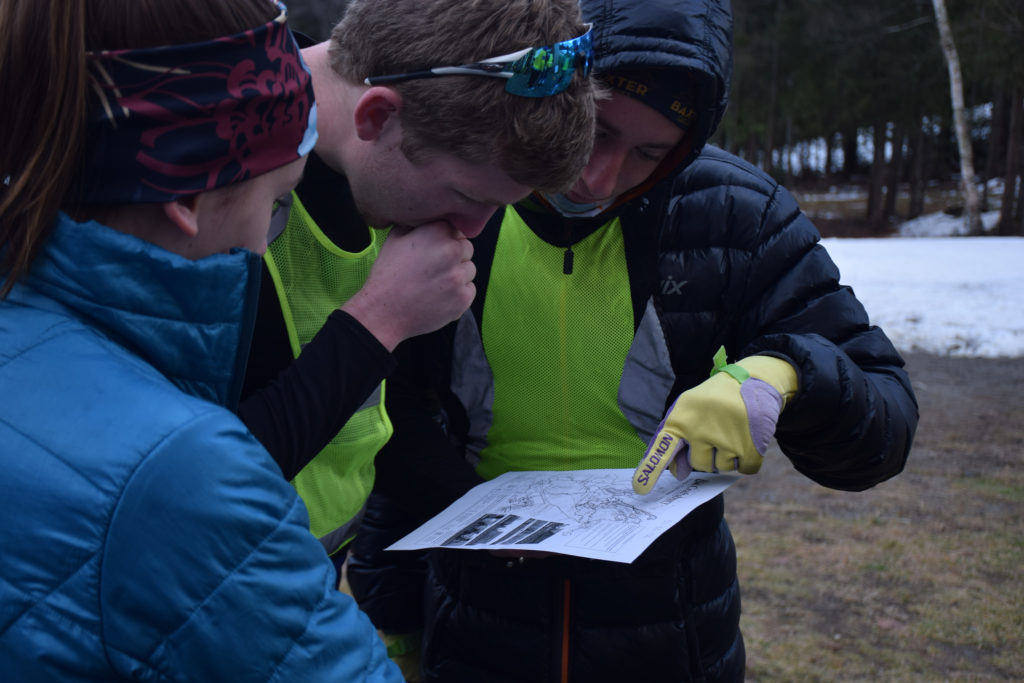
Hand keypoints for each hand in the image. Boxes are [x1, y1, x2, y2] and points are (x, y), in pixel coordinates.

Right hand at [342, 222, 475, 349]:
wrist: (384, 312)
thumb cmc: (387, 274)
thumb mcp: (395, 238)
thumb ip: (418, 224)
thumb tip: (429, 216)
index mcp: (437, 232)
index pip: (456, 230)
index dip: (445, 240)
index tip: (434, 251)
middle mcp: (452, 251)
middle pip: (467, 249)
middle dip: (454, 257)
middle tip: (433, 269)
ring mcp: (459, 276)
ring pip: (470, 270)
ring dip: (457, 275)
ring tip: (434, 283)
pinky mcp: (464, 298)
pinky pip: (469, 290)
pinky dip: (458, 293)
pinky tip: (438, 297)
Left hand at [632, 349, 797, 493]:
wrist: (754, 379)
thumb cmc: (714, 400)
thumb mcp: (690, 409)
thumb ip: (678, 440)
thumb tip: (678, 474)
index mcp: (681, 419)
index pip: (662, 448)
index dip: (651, 469)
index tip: (639, 488)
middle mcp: (700, 430)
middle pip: (699, 465)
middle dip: (708, 453)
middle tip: (717, 430)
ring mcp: (725, 440)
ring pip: (722, 468)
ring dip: (728, 455)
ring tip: (733, 430)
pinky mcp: (750, 447)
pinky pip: (745, 469)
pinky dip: (747, 459)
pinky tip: (747, 438)